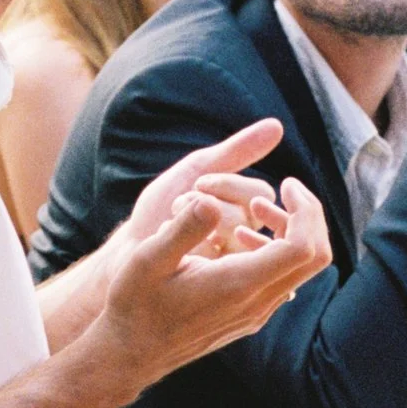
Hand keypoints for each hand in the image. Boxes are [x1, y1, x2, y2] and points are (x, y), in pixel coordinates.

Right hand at [89, 171, 331, 395]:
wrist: (132, 352)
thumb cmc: (135, 304)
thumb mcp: (148, 259)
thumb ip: (183, 228)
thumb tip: (212, 201)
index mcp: (238, 284)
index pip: (301, 247)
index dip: (304, 210)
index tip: (285, 184)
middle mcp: (257, 303)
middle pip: (317, 257)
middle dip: (307, 216)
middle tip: (282, 189)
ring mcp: (257, 313)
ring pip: (302, 269)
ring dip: (292, 232)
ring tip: (255, 209)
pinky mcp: (250, 317)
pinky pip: (283, 280)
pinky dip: (277, 250)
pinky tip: (239, 237)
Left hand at [115, 117, 283, 254]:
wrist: (129, 251)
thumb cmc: (160, 212)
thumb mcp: (195, 173)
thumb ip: (235, 152)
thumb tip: (277, 125)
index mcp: (241, 210)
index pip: (260, 192)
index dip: (230, 184)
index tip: (198, 182)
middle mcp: (245, 237)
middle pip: (255, 213)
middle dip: (215, 201)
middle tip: (180, 202)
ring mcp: (234, 262)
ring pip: (242, 236)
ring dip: (202, 222)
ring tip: (172, 222)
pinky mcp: (222, 281)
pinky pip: (231, 264)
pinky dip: (199, 246)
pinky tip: (180, 244)